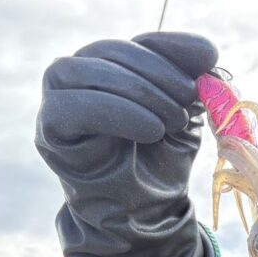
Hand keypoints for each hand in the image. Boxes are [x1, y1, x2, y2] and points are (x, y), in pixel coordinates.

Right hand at [36, 33, 219, 256]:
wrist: (146, 213)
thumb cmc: (163, 162)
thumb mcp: (187, 117)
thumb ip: (194, 82)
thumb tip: (208, 50)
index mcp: (114, 69)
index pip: (137, 43)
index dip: (171, 47)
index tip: (208, 57)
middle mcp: (80, 78)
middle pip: (109, 52)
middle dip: (156, 72)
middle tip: (188, 100)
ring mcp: (59, 101)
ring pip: (82, 71)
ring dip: (136, 91)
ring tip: (171, 122)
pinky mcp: (50, 130)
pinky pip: (69, 107)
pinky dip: (115, 112)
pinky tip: (150, 130)